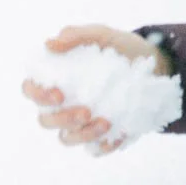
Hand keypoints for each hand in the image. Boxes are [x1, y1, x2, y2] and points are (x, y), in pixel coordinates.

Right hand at [22, 24, 171, 152]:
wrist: (154, 64)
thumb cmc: (119, 48)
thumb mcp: (102, 35)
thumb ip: (76, 35)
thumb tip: (49, 44)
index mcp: (56, 80)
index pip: (31, 90)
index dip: (38, 95)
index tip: (59, 93)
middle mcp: (63, 104)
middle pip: (46, 120)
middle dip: (63, 119)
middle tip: (86, 111)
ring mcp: (81, 122)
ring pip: (68, 138)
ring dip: (83, 135)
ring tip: (106, 122)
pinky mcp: (102, 134)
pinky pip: (95, 149)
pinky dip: (103, 146)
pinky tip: (118, 136)